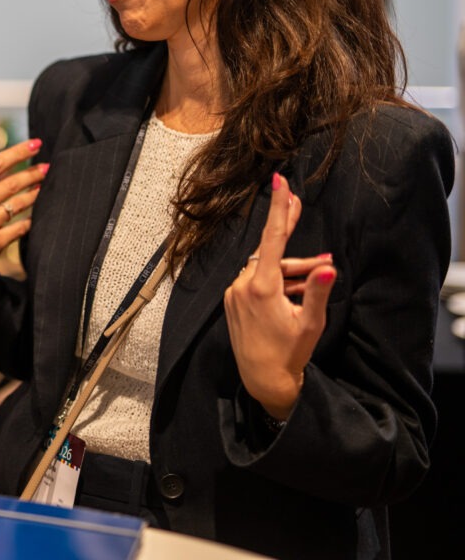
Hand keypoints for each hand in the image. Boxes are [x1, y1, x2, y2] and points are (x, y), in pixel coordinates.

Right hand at [0, 140, 47, 299]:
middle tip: (46, 166)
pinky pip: (19, 227)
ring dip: (33, 194)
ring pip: (17, 204)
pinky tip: (33, 214)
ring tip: (42, 186)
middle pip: (10, 183)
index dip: (18, 152)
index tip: (35, 144)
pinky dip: (28, 219)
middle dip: (32, 172)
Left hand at [224, 173, 335, 420]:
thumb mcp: (311, 323)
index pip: (272, 238)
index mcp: (261, 287)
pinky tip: (297, 290)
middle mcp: (242, 285)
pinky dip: (277, 280)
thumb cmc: (290, 353)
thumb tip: (329, 265)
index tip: (280, 182)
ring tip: (320, 273)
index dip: (279, 209)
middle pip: (273, 254)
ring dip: (292, 270)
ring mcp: (235, 293)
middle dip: (295, 244)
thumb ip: (318, 291)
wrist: (262, 380)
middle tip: (301, 208)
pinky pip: (257, 281)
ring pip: (267, 268)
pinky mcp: (233, 301)